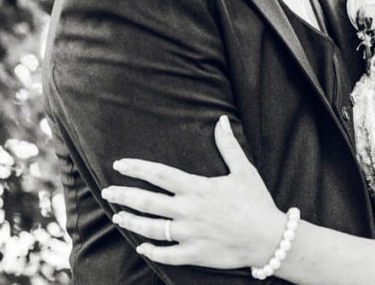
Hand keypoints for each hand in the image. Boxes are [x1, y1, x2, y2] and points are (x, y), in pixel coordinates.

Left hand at [102, 116, 286, 268]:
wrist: (268, 238)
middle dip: (123, 195)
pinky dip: (150, 251)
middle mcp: (188, 210)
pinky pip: (165, 254)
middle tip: (106, 192)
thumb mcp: (243, 170)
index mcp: (197, 188)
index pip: (159, 174)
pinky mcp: (194, 254)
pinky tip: (140, 247)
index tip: (119, 165)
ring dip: (131, 222)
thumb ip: (228, 145)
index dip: (136, 168)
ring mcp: (189, 234)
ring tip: (117, 216)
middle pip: (146, 202)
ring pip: (150, 228)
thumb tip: (222, 120)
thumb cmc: (256, 202)